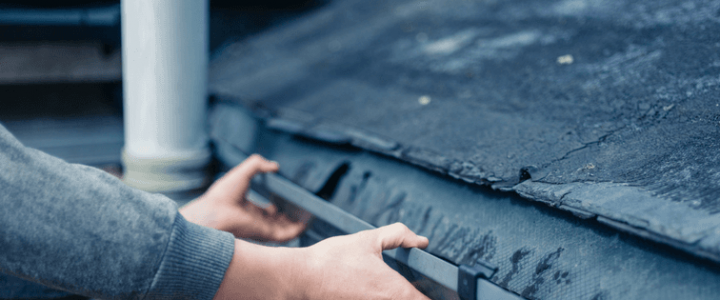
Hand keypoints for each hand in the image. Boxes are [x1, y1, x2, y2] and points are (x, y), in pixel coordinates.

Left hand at [180, 154, 305, 241]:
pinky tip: (305, 224)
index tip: (289, 201)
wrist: (214, 211)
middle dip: (290, 217)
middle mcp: (256, 220)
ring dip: (296, 224)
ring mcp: (261, 228)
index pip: (267, 212)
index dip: (278, 207)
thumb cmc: (223, 193)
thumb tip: (274, 165)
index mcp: (249, 209)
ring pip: (283, 229)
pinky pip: (284, 236)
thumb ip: (257, 164)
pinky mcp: (265, 234)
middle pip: (277, 222)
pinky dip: (295, 231)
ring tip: (309, 217)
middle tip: (302, 210)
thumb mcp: (243, 172)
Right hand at [213, 223, 430, 299]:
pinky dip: (379, 299)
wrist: (299, 279)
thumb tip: (421, 240)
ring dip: (400, 298)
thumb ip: (398, 236)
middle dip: (418, 297)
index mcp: (397, 292)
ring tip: (384, 287)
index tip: (441, 291)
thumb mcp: (368, 240)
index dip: (439, 297)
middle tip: (418, 288)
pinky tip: (373, 291)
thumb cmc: (332, 259)